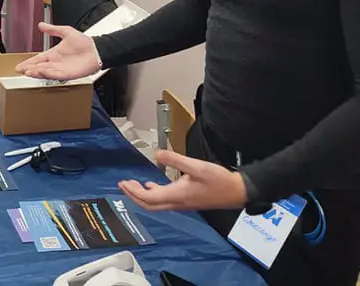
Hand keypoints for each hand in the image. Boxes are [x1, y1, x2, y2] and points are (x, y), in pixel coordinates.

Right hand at [15, 23, 99, 79]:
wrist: (96, 50)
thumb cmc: (84, 42)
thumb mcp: (66, 32)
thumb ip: (53, 29)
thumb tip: (41, 25)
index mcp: (55, 54)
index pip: (38, 59)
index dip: (29, 62)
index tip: (20, 65)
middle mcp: (56, 63)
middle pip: (39, 67)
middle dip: (29, 69)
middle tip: (20, 70)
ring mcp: (61, 69)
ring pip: (45, 72)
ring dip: (36, 72)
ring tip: (28, 72)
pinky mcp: (68, 74)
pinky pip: (55, 75)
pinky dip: (47, 74)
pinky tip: (40, 72)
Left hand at [118, 151, 247, 211]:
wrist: (236, 191)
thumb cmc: (219, 181)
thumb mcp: (196, 166)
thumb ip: (175, 160)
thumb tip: (157, 155)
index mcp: (177, 196)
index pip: (148, 199)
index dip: (133, 192)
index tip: (123, 183)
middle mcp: (177, 203)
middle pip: (149, 205)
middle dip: (133, 195)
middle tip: (123, 184)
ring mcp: (182, 204)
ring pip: (156, 204)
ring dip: (142, 195)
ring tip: (133, 184)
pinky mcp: (186, 201)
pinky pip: (164, 200)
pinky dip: (154, 193)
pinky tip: (152, 185)